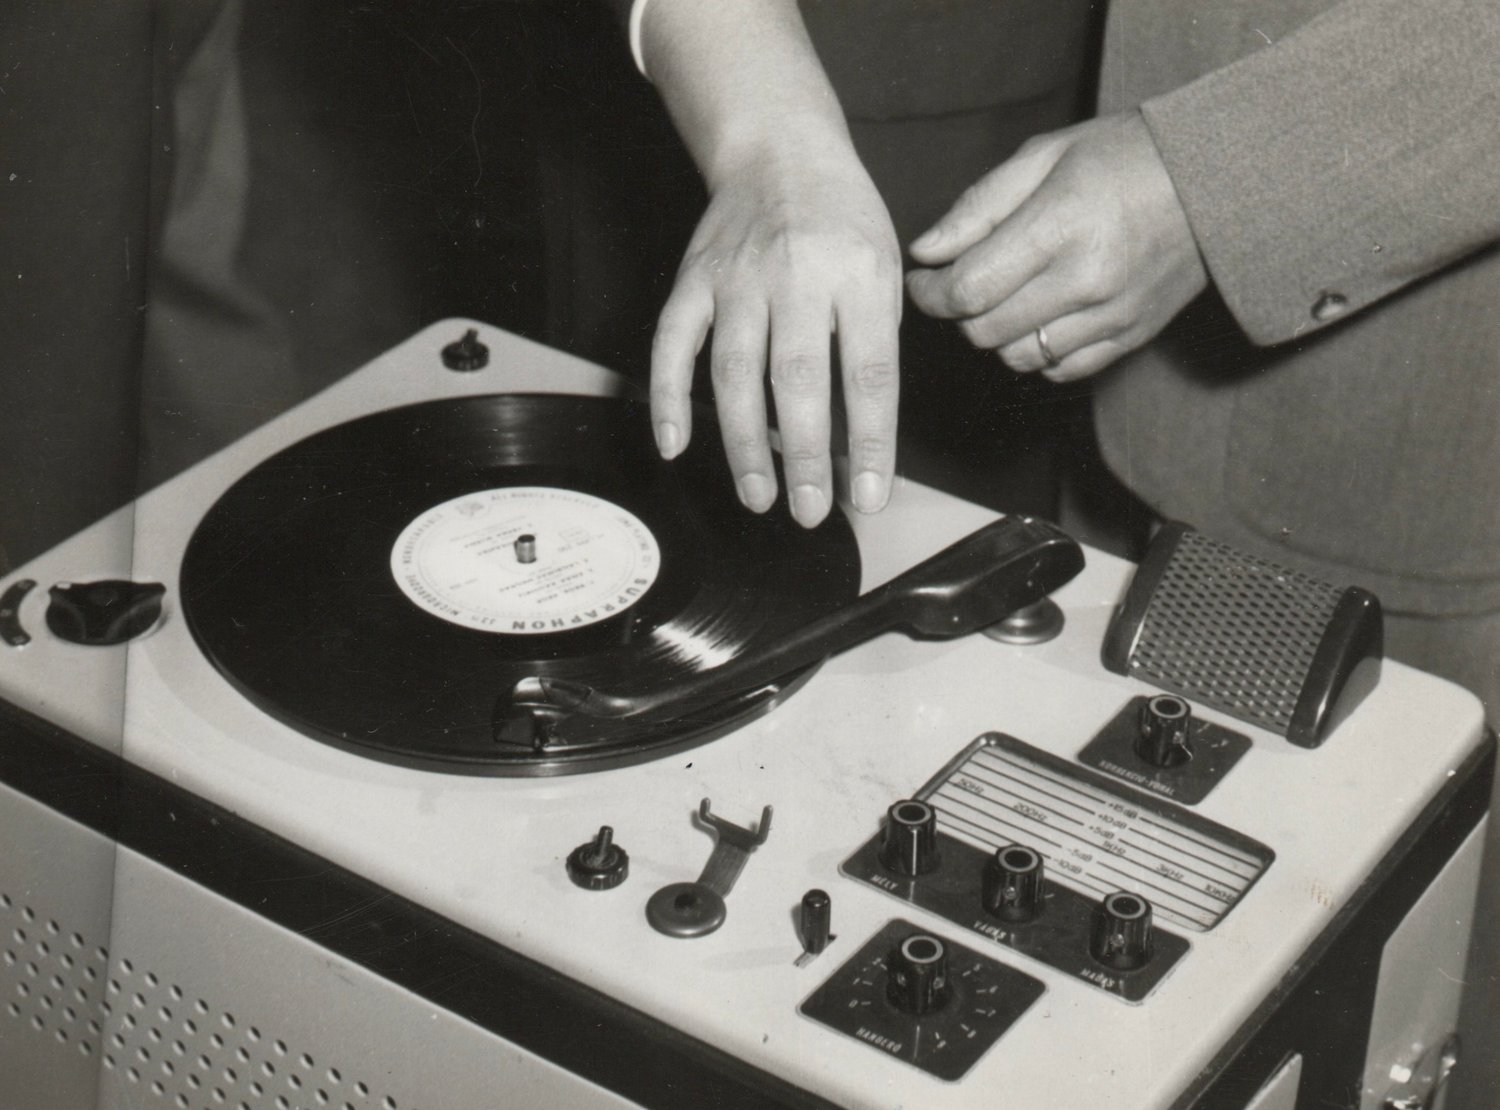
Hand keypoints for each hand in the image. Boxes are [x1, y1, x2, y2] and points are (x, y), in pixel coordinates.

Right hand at [650, 143, 901, 526]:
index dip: (871, 443)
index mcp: (858, 275)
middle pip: (799, 379)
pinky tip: (675, 444)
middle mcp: (797, 275)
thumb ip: (873, 345)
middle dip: (806, 455)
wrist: (780, 149)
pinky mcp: (694, 279)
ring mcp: (738, 277)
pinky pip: (673, 344)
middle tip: (810, 512)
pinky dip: (668, 397)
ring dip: (744, 443)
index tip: (869, 497)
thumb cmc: (842, 221)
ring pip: (735, 372)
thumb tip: (860, 442)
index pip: (870, 373)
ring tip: (758, 497)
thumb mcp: (883, 270)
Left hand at [905, 112, 1206, 382]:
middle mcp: (1086, 280)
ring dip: (997, 334)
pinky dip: (1037, 351)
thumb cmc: (1124, 157)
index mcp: (1060, 226)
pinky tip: (1042, 315)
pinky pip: (1058, 370)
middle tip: (963, 282)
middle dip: (960, 311)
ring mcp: (1111, 315)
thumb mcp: (1045, 156)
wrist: (1216, 179)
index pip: (969, 289)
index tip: (924, 279)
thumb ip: (978, 207)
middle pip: (985, 330)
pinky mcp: (1130, 336)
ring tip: (1006, 297)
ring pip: (1017, 356)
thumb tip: (926, 252)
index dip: (931, 292)